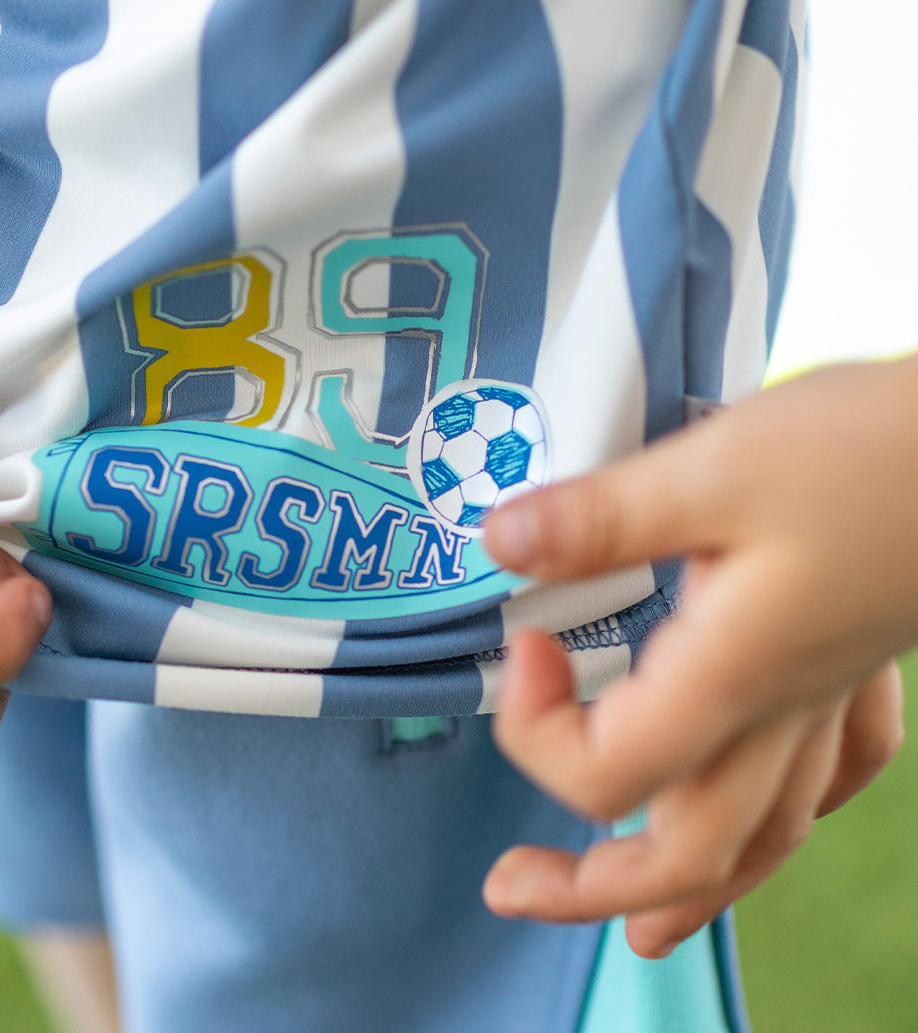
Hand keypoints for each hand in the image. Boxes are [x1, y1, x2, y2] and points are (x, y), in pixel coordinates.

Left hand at [481, 358, 914, 954]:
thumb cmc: (871, 454)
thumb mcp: (715, 470)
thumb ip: (601, 519)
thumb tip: (501, 544)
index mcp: (732, 677)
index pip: (609, 773)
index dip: (536, 730)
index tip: (525, 644)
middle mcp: (780, 709)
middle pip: (690, 853)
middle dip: (593, 888)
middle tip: (512, 886)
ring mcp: (825, 694)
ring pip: (763, 832)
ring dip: (689, 883)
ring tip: (636, 921)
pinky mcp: (855, 660)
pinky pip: (826, 772)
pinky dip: (785, 807)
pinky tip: (775, 805)